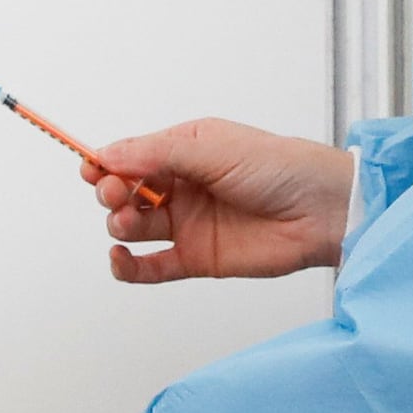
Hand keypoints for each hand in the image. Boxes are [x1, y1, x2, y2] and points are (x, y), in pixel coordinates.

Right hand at [77, 117, 354, 283]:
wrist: (320, 212)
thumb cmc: (278, 167)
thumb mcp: (211, 146)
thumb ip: (155, 152)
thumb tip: (106, 155)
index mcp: (184, 150)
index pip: (130, 156)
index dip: (106, 164)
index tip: (91, 169)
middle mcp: (182, 186)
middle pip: (125, 191)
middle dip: (111, 192)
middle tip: (116, 194)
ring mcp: (188, 224)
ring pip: (133, 226)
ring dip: (120, 223)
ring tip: (131, 221)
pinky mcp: (197, 259)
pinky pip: (151, 266)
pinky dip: (128, 266)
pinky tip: (120, 258)